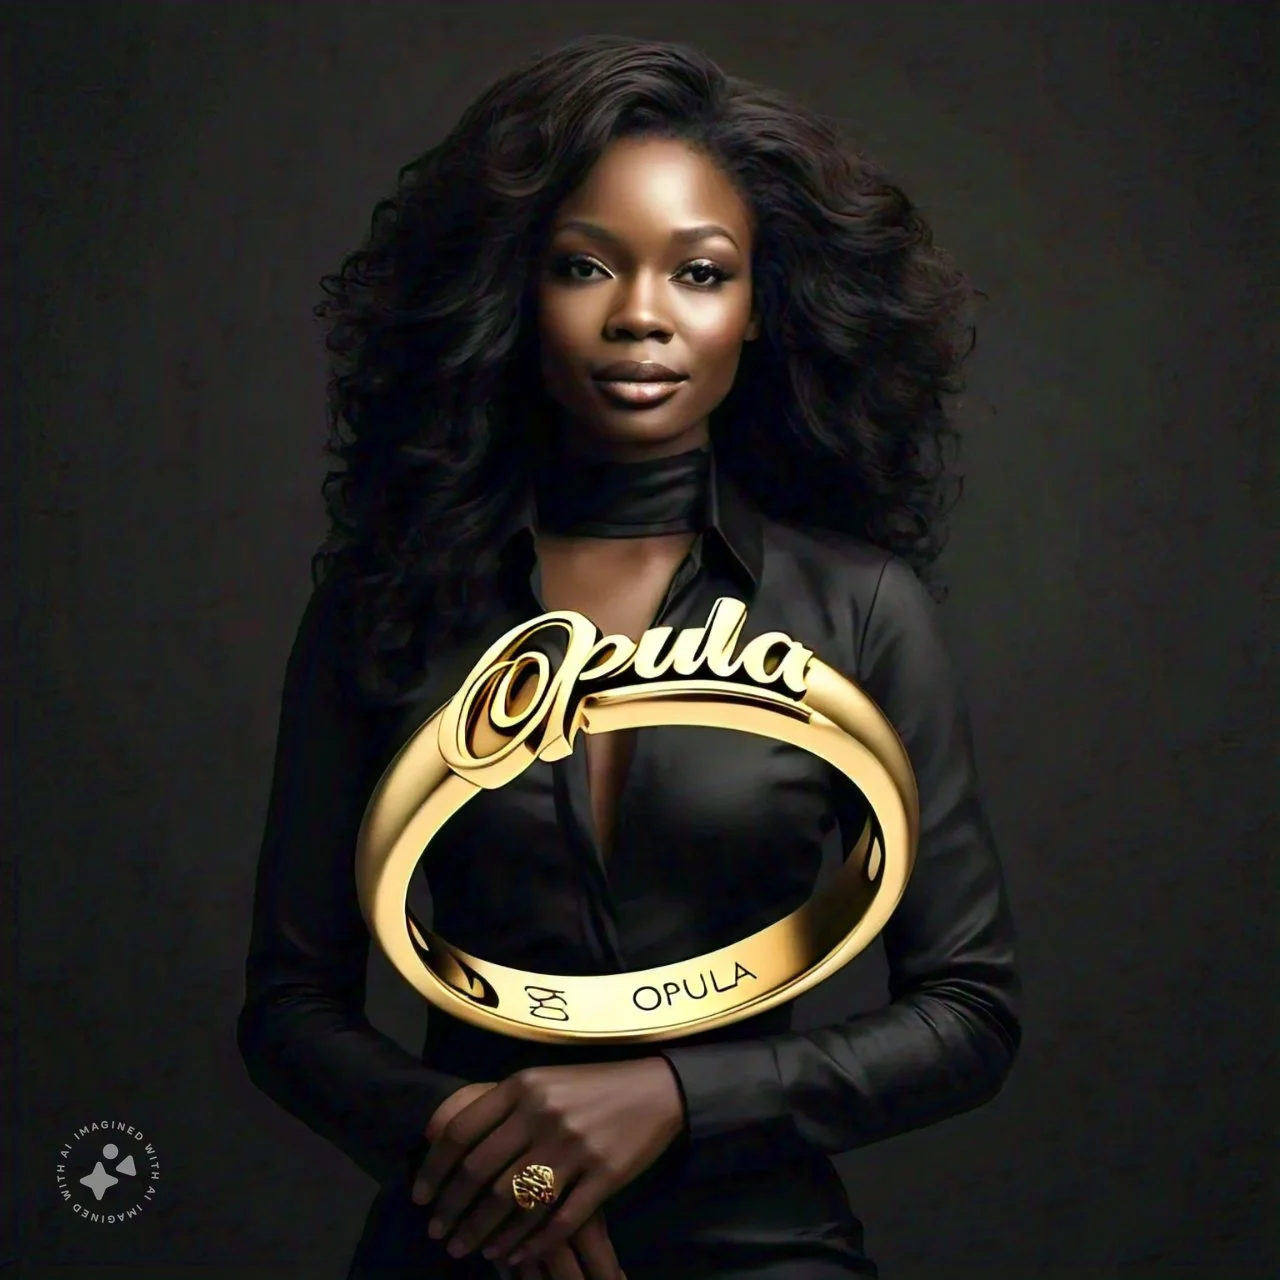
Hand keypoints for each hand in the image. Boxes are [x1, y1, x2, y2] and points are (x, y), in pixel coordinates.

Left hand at [411, 1058, 684, 1266]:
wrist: (655, 1089)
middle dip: (453, 1210)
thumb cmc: (588, 1086)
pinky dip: (531, 1244)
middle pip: (481, 1173)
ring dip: (484, 1234)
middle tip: (439, 1234)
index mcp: (523, 1087)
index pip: (462, 1132)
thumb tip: (442, 1138)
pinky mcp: (603, 1176)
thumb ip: (497, 1106)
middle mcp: (543, 1115)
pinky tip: (514, 1255)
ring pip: (514, 1202)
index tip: (420, 1197)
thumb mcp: (540, 1081)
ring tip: (469, 1250)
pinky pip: (558, 1220)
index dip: (434, 1170)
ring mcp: (574, 1147)